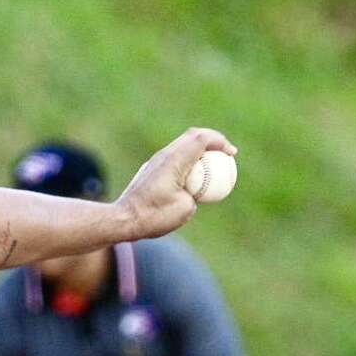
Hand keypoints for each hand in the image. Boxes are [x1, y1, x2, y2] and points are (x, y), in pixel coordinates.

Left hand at [116, 128, 236, 240]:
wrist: (123, 219)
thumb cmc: (153, 216)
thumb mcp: (185, 209)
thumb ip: (195, 194)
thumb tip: (196, 192)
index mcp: (175, 160)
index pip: (201, 139)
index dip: (220, 142)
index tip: (232, 153)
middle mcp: (164, 155)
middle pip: (192, 135)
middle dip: (212, 140)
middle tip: (226, 152)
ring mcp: (156, 161)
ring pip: (182, 145)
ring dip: (199, 149)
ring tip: (213, 162)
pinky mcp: (151, 169)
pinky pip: (174, 157)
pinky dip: (188, 160)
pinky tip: (194, 174)